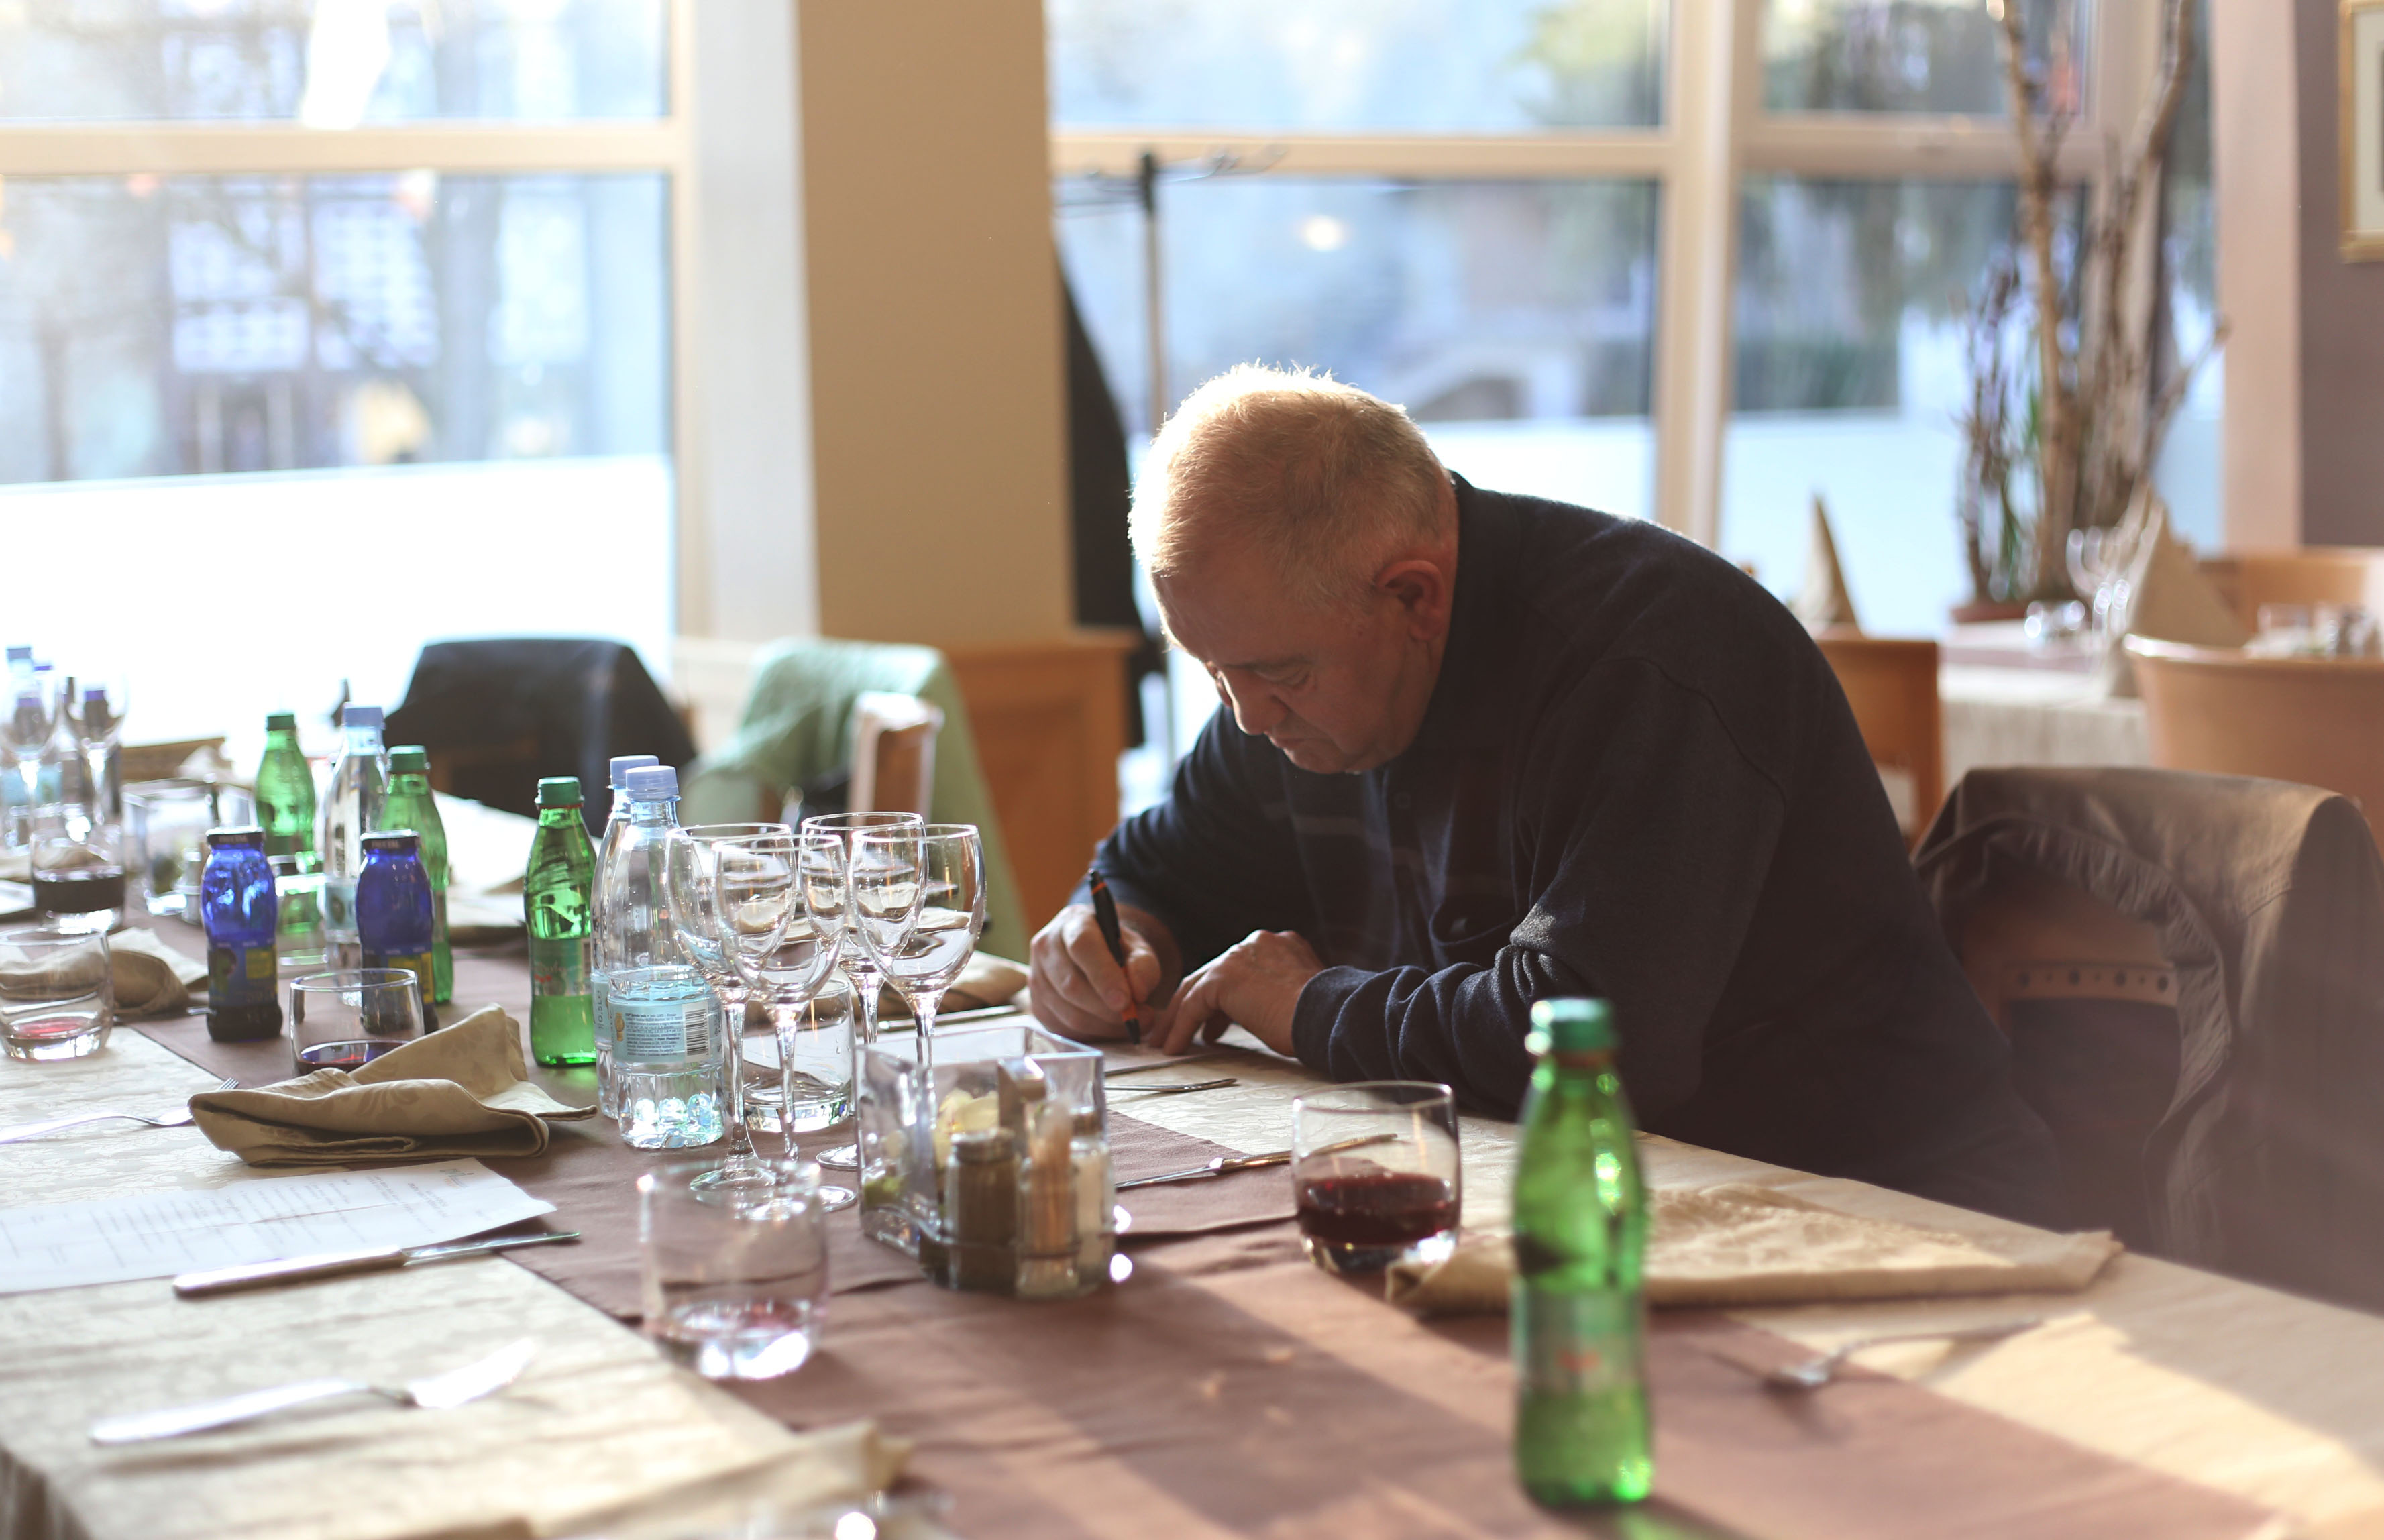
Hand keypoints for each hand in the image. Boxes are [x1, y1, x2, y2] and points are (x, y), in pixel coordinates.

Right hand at [1028, 903, 1171, 1041]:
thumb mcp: (1138, 949)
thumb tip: (1137, 992)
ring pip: (1069, 1014)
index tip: (1126, 1001)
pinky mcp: (1037, 1006)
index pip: (1082, 947)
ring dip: (1104, 1025)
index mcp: (1072, 923)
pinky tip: (1110, 1026)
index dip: (1104, 976)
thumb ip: (1144, 965)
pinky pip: (1064, 1029)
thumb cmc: (1117, 950)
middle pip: (1072, 986)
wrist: (1096, 955)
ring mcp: (1036, 978)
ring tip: (1131, 1023)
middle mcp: (1046, 948)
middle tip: (1139, 1018)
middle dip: (1108, 1010)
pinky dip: (1093, 1034)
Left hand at [1153, 929, 1323, 1057]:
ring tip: (1171, 1042)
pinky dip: (1180, 1027)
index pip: (1236, 969)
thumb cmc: (1323, 1017)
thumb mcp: (1300, 996)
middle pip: (1212, 974)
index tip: (1211, 1024)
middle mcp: (1256, 943)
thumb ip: (1276, 992)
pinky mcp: (1224, 977)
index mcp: (1278, 945)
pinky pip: (1193, 1004)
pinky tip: (1175, 1047)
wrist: (1329, 1015)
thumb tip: (1260, 1012)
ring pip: (1197, 987)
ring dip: (1180, 1017)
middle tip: (1181, 1030)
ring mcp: (1239, 956)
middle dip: (1194, 1005)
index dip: (1221, 998)